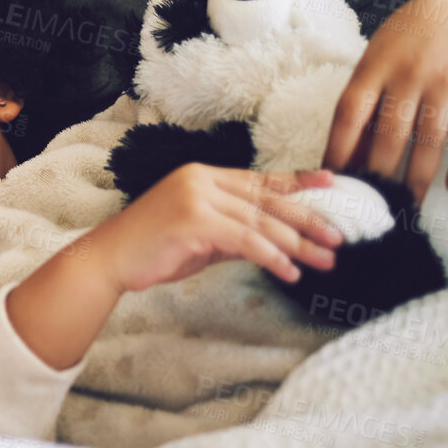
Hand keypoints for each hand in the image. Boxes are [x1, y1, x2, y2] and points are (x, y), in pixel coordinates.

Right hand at [90, 165, 341, 293]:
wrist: (109, 259)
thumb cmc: (152, 249)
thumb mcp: (201, 235)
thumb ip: (234, 230)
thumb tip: (272, 239)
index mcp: (203, 175)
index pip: (260, 179)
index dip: (298, 182)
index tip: (332, 183)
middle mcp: (201, 180)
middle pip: (267, 200)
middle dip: (308, 219)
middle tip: (338, 238)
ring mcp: (197, 198)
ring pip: (261, 221)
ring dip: (297, 244)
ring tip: (324, 262)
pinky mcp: (194, 221)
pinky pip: (245, 240)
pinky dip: (272, 257)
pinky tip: (289, 272)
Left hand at [325, 0, 447, 203]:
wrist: (446, 8)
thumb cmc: (403, 41)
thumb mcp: (375, 60)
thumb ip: (367, 99)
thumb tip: (353, 152)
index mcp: (372, 68)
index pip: (349, 115)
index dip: (339, 149)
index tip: (332, 179)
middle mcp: (405, 76)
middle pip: (387, 132)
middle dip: (378, 172)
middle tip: (368, 204)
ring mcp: (440, 83)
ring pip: (427, 138)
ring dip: (416, 176)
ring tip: (405, 203)